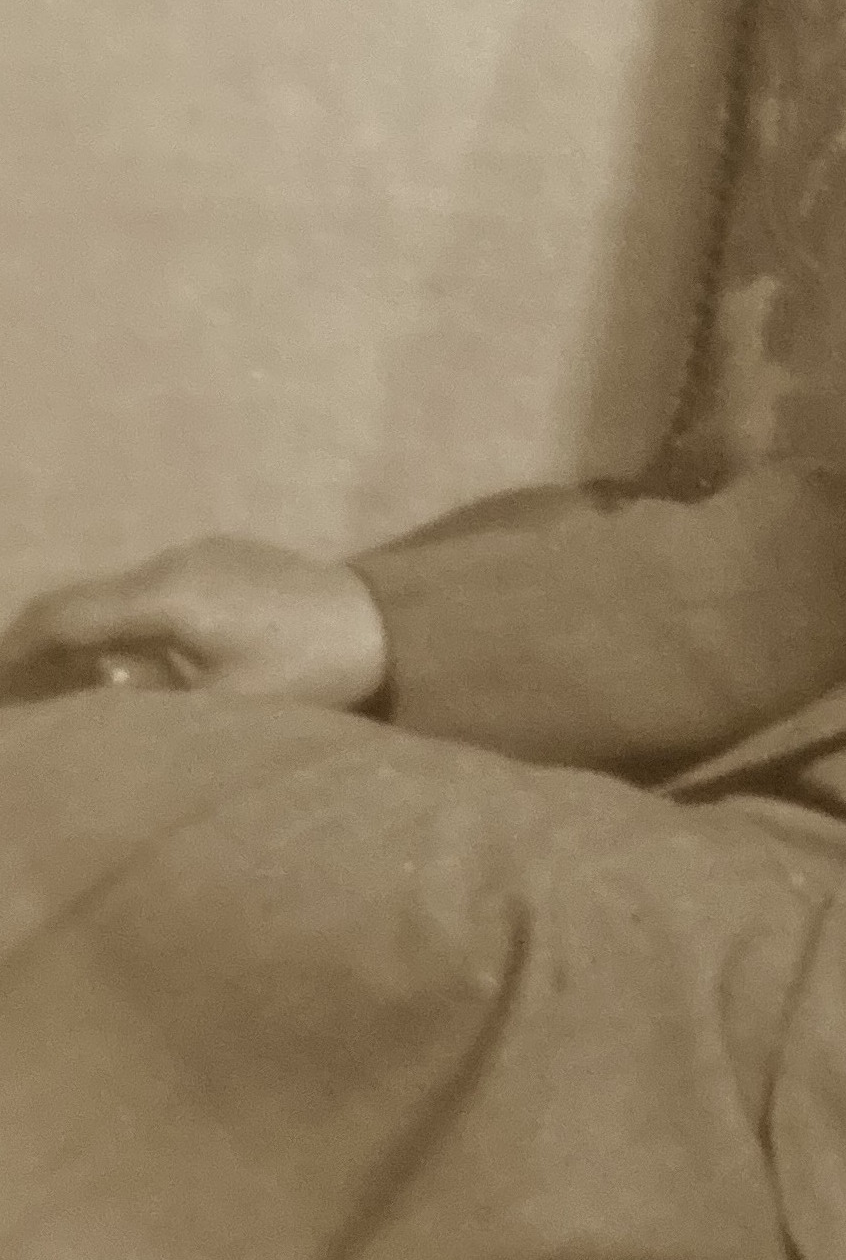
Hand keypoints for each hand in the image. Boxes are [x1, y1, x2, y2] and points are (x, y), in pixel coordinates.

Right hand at [0, 539, 389, 708]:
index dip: (16, 648)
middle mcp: (174, 562)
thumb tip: (98, 692)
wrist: (394, 623)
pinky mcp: (229, 558)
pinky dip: (129, 622)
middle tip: (19, 686)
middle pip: (84, 598)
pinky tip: (136, 661)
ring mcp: (202, 553)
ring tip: (69, 681)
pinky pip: (157, 589)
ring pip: (121, 593)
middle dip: (41, 641)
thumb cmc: (315, 670)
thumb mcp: (228, 706)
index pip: (64, 615)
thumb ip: (152, 703)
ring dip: (90, 632)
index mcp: (167, 597)